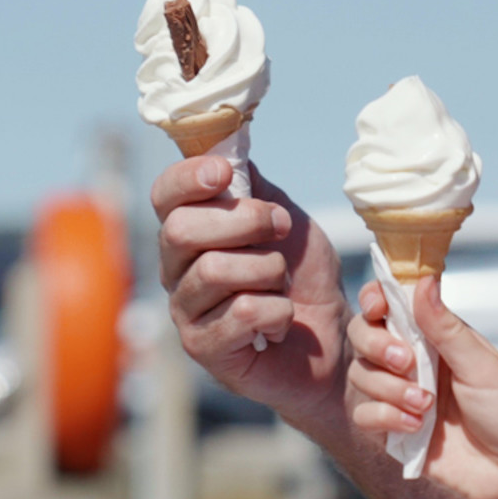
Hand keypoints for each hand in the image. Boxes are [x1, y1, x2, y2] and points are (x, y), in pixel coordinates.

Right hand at [152, 156, 348, 434]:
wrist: (333, 337)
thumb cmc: (303, 275)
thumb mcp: (286, 219)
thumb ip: (254, 188)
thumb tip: (225, 149)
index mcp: (192, 231)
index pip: (164, 195)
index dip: (188, 178)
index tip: (224, 174)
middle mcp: (177, 270)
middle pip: (181, 229)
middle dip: (244, 221)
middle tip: (279, 229)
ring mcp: (186, 312)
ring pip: (214, 270)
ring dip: (268, 270)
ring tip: (281, 283)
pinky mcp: (204, 349)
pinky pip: (242, 311)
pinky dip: (277, 309)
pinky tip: (280, 320)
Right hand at [344, 281, 436, 436]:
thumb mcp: (481, 365)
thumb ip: (445, 327)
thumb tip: (423, 279)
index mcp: (437, 336)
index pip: (392, 305)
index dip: (376, 298)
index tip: (378, 306)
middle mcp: (414, 361)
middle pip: (363, 335)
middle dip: (376, 345)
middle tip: (406, 362)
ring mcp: (400, 395)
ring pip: (361, 375)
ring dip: (389, 388)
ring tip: (426, 405)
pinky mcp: (393, 430)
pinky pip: (363, 415)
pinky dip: (386, 418)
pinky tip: (417, 427)